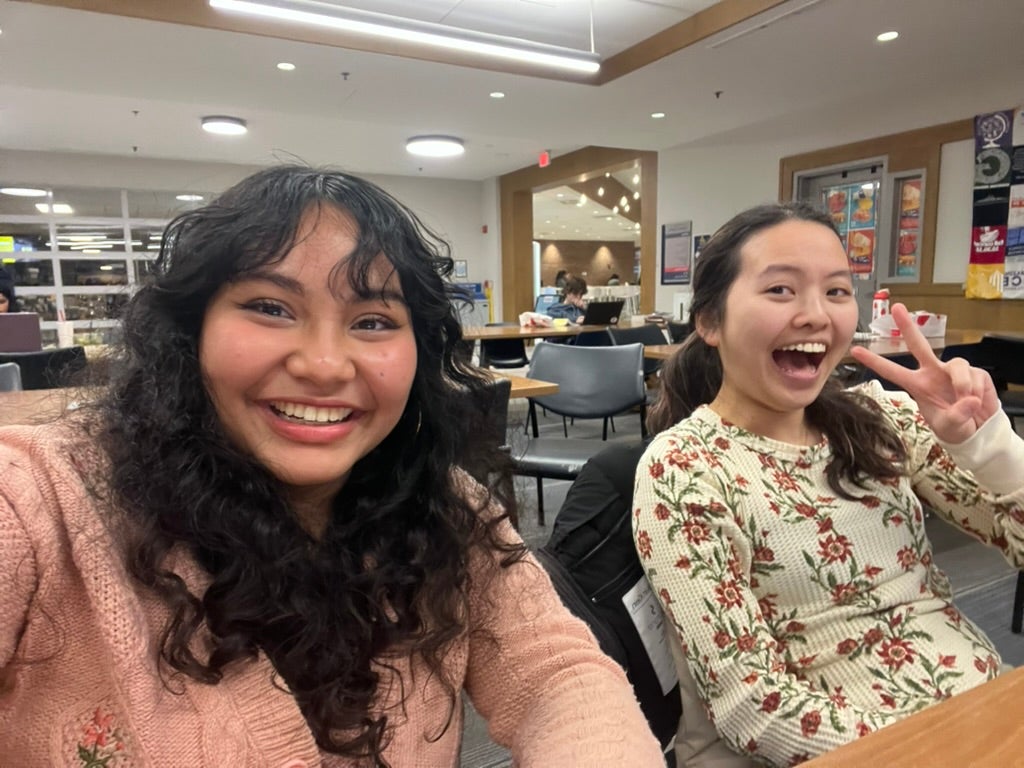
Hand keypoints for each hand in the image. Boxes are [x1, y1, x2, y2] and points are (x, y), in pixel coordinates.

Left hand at [849, 303, 999, 442]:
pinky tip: (978, 401)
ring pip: (957, 365)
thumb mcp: (950, 427)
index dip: (874, 361)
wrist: (979, 430)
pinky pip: (976, 376)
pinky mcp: (974, 372)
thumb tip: (968, 399)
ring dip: (962, 384)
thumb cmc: (956, 427)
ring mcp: (952, 371)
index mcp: (918, 385)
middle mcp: (933, 373)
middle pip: (919, 345)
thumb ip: (956, 416)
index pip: (892, 371)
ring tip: (967, 400)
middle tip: (897, 308)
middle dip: (909, 326)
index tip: (855, 350)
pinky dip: (979, 392)